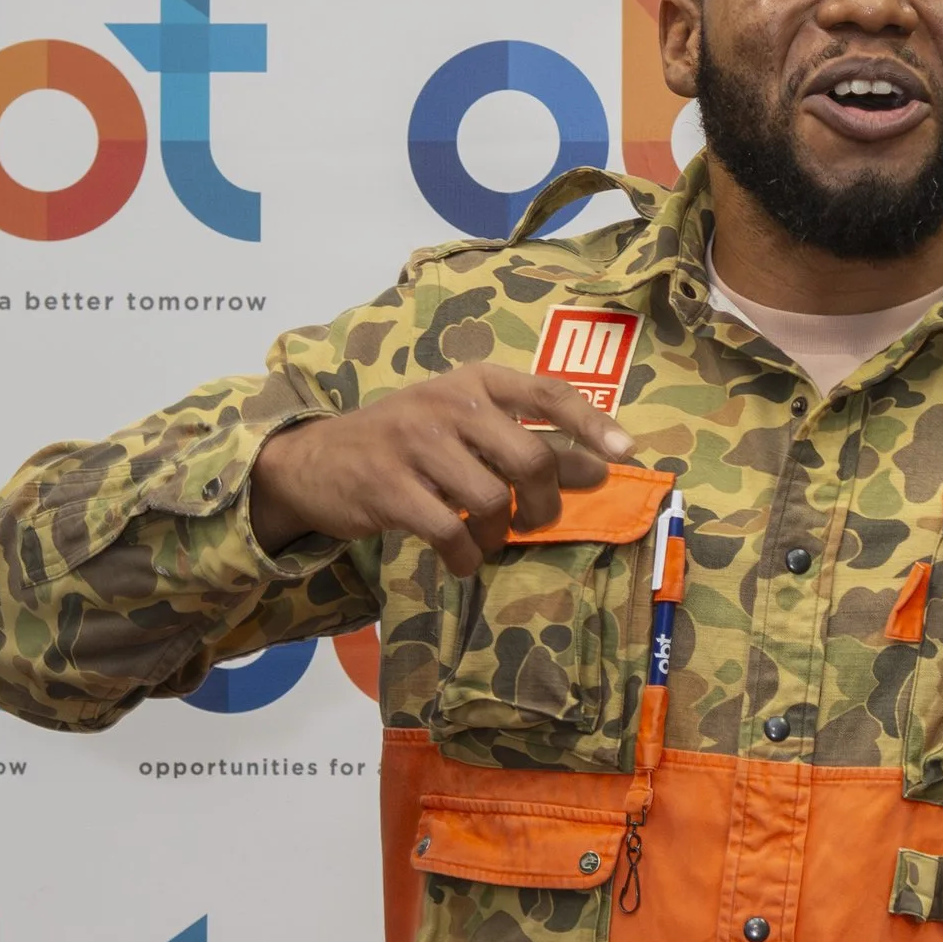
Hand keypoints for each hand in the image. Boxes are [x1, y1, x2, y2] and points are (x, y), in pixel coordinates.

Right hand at [250, 367, 633, 577]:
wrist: (317, 460)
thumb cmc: (408, 444)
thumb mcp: (467, 429)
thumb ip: (529, 443)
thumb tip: (600, 468)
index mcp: (475, 381)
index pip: (547, 391)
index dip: (591, 424)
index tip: (625, 454)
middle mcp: (448, 402)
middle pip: (530, 457)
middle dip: (544, 503)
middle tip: (533, 522)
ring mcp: (414, 442)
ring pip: (492, 498)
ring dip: (500, 534)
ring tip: (487, 539)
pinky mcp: (388, 486)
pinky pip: (449, 530)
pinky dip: (465, 556)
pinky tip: (461, 560)